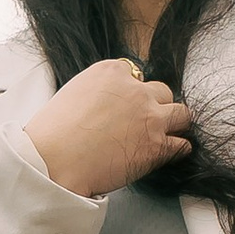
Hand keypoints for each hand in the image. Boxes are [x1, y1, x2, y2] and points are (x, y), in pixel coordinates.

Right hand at [27, 59, 192, 198]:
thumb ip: (98, 92)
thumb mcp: (73, 93)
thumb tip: (107, 105)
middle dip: (156, 106)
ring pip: (181, 114)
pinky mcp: (157, 145)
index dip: (132, 93)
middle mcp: (134, 90)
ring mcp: (149, 117)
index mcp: (110, 72)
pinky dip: (177, 150)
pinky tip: (167, 154)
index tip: (126, 106)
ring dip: (174, 125)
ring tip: (164, 136)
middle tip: (145, 122)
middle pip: (162, 91)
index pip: (135, 75)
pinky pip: (182, 145)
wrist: (53, 162)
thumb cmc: (52, 134)